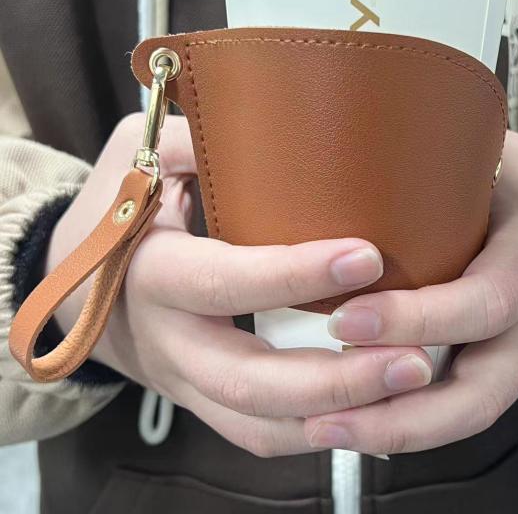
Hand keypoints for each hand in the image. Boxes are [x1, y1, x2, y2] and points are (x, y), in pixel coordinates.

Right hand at [49, 114, 432, 456]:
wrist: (76, 285)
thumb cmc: (116, 210)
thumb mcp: (138, 157)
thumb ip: (193, 140)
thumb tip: (257, 110)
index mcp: (150, 270)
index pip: (223, 281)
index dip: (293, 276)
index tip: (367, 256)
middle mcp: (167, 339)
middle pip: (247, 378)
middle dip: (334, 377)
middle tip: (413, 357)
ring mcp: (184, 381)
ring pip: (259, 421)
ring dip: (337, 415)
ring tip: (409, 383)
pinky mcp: (202, 400)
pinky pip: (257, 434)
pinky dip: (314, 432)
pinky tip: (370, 410)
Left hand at [305, 131, 517, 453]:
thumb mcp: (493, 156)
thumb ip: (437, 153)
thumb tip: (355, 132)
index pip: (485, 302)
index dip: (419, 318)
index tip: (348, 317)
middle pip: (478, 392)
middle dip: (400, 409)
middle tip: (327, 408)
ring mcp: (513, 353)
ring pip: (463, 414)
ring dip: (395, 432)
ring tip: (327, 432)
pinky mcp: (492, 364)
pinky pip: (453, 406)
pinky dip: (405, 422)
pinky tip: (354, 421)